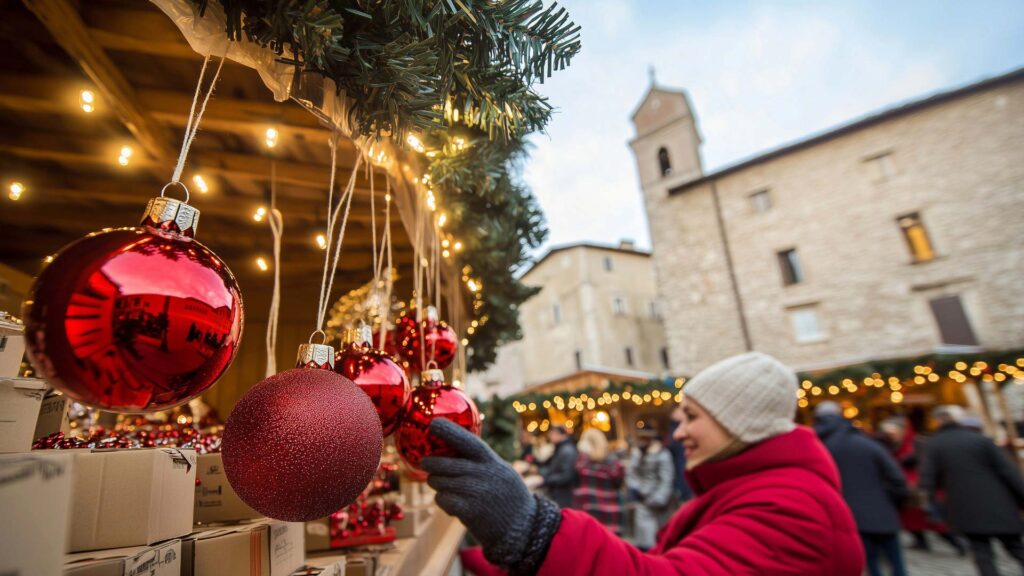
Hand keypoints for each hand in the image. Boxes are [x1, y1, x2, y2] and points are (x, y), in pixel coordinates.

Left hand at [422, 419, 539, 566]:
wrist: (522, 528)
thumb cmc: (508, 497)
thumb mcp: (502, 472)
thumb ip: (482, 462)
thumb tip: (454, 448)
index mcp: (491, 461)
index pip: (468, 441)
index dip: (449, 431)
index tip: (433, 423)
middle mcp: (483, 474)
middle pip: (444, 463)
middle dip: (430, 463)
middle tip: (426, 463)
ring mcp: (475, 492)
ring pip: (439, 482)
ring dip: (438, 485)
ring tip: (447, 489)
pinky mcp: (468, 510)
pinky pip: (442, 499)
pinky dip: (443, 501)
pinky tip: (452, 506)